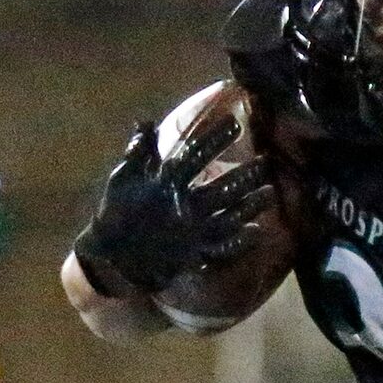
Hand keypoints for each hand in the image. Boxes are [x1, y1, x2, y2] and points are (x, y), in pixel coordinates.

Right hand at [71, 120, 274, 298]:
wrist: (112, 258)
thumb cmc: (115, 213)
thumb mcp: (121, 177)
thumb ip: (138, 152)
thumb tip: (147, 123)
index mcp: (165, 185)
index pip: (195, 155)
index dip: (215, 138)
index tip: (235, 123)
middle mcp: (184, 207)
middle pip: (223, 187)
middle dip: (246, 174)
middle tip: (266, 162)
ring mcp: (192, 233)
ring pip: (229, 217)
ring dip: (251, 205)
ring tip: (270, 192)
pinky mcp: (194, 255)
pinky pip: (222, 250)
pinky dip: (240, 242)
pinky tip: (257, 231)